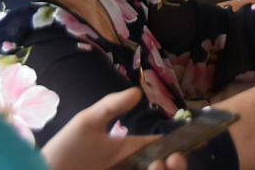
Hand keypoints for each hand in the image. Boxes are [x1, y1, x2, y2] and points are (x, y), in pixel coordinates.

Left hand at [41, 87, 185, 169]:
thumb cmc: (65, 148)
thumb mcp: (87, 122)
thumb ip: (111, 106)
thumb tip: (138, 91)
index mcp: (129, 149)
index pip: (159, 147)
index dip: (176, 146)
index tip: (189, 145)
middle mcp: (132, 166)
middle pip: (164, 167)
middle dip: (176, 164)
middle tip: (175, 159)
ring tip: (157, 165)